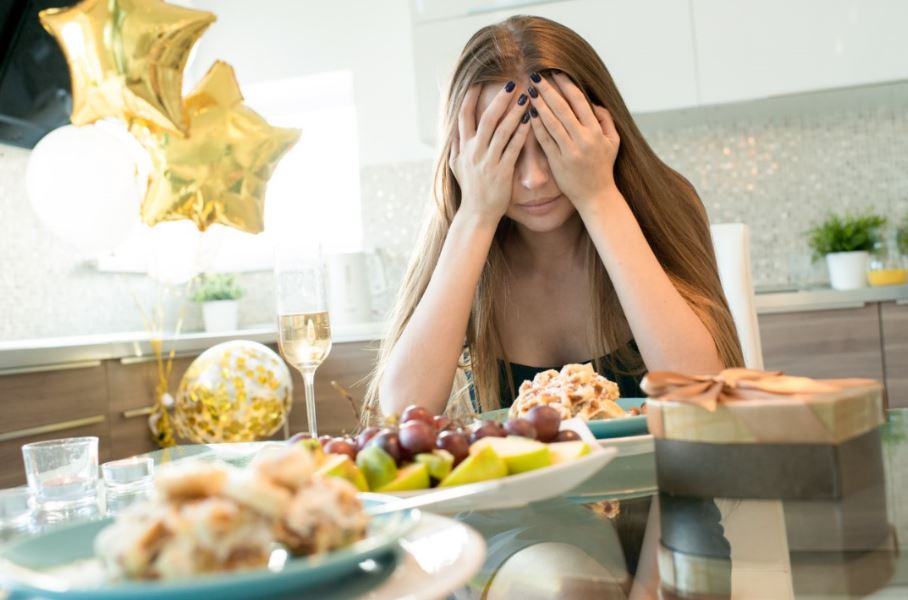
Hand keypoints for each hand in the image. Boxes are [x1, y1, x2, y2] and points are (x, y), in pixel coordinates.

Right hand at [449, 83, 531, 226]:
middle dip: (499, 99)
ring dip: (514, 112)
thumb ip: (456, 144)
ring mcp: (487, 162)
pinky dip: (522, 133)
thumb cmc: (470, 189)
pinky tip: (530, 120)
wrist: (477, 213)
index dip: (471, 97)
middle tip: (511, 83)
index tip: (480, 81)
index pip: (464, 115)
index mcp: (462, 147)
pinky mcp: (502, 172)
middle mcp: (473, 152)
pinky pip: (513, 148)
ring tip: (526, 97)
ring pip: (501, 131)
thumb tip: (454, 126)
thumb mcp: (456, 165)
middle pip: (486, 119)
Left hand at [527, 72, 620, 212]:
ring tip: (530, 90)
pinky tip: (528, 114)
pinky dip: (536, 126)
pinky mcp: (557, 162)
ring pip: (552, 122)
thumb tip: (593, 103)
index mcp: (596, 131)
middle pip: (562, 108)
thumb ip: (606, 120)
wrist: (596, 196)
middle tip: (536, 75)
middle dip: (548, 90)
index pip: (579, 101)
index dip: (566, 85)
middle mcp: (583, 139)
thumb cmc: (603, 167)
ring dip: (540, 104)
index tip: (555, 72)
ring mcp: (570, 151)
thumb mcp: (613, 142)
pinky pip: (545, 140)